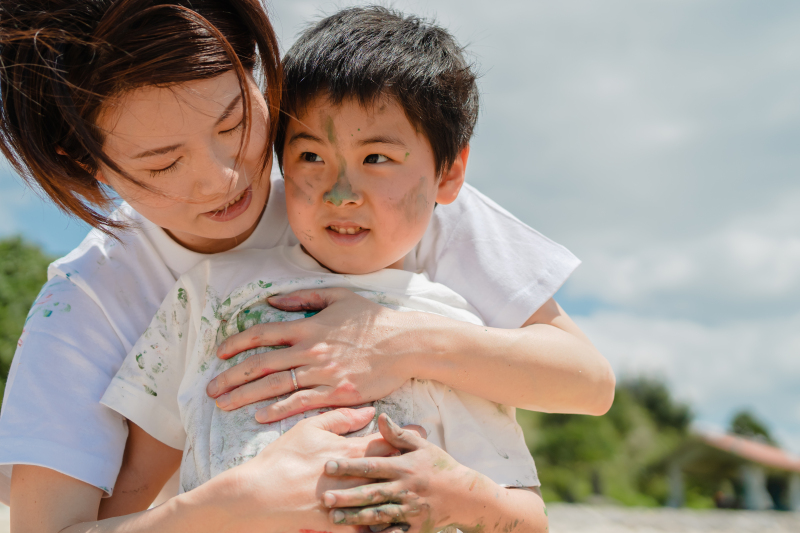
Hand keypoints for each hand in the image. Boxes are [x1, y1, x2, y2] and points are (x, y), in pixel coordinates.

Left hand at [206, 288, 426, 421]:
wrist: (406, 343)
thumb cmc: (374, 319)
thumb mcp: (339, 297)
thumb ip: (304, 297)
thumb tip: (272, 302)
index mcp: (309, 325)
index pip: (263, 333)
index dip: (237, 343)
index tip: (219, 353)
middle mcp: (311, 350)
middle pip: (261, 364)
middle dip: (231, 377)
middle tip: (211, 389)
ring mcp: (323, 373)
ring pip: (275, 386)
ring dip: (246, 396)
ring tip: (224, 405)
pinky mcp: (337, 393)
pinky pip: (301, 402)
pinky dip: (278, 409)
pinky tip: (259, 416)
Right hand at [215, 407, 425, 532]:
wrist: (254, 494)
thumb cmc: (279, 458)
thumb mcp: (307, 429)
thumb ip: (339, 418)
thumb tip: (368, 411)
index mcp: (342, 450)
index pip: (380, 442)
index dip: (403, 438)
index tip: (422, 433)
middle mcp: (347, 475)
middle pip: (387, 470)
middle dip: (410, 466)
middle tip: (432, 462)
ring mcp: (342, 501)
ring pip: (380, 500)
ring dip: (403, 497)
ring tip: (423, 495)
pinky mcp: (333, 525)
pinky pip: (362, 529)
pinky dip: (381, 530)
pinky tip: (398, 529)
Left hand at [320, 414, 481, 532]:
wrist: (466, 496)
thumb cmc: (440, 467)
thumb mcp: (422, 446)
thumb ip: (398, 434)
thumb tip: (380, 416)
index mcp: (404, 467)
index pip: (373, 466)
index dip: (350, 466)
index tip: (328, 465)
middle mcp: (405, 489)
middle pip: (372, 492)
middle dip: (347, 495)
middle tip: (324, 497)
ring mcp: (410, 510)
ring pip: (379, 515)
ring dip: (356, 517)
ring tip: (334, 518)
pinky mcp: (415, 528)